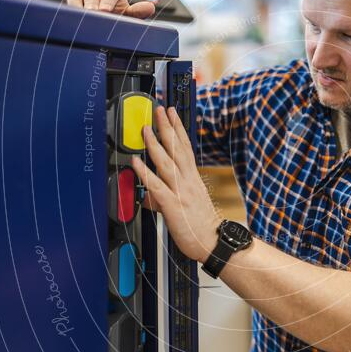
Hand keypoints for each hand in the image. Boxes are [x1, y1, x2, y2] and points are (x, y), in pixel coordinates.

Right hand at [66, 0, 155, 18]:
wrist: (95, 15)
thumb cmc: (110, 13)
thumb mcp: (124, 14)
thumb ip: (136, 12)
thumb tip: (150, 8)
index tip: (106, 10)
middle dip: (92, 2)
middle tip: (93, 12)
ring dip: (78, 3)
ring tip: (81, 14)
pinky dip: (67, 5)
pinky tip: (70, 13)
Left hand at [132, 106, 221, 262]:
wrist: (214, 242)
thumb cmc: (201, 226)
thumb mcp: (187, 205)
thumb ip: (166, 197)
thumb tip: (151, 196)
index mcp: (192, 178)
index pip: (185, 147)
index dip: (178, 128)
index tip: (173, 113)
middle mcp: (188, 181)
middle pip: (177, 148)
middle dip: (167, 127)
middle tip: (160, 109)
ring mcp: (181, 191)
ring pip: (166, 163)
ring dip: (155, 144)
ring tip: (146, 129)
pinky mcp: (174, 205)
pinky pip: (157, 186)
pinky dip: (145, 173)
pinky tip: (136, 162)